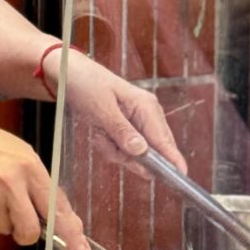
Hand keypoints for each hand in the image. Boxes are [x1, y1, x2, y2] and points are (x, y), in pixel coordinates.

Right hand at [0, 108, 91, 249]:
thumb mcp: (25, 157)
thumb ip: (46, 189)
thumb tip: (69, 221)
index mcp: (30, 167)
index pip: (57, 208)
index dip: (71, 235)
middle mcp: (11, 181)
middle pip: (30, 230)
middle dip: (26, 233)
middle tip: (19, 219)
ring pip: (4, 230)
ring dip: (1, 220)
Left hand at [61, 51, 186, 172]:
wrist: (68, 73)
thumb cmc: (85, 84)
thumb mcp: (101, 109)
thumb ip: (121, 131)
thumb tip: (142, 152)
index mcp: (147, 107)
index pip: (165, 140)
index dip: (173, 160)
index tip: (180, 177)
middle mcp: (147, 116)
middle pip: (151, 153)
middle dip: (128, 157)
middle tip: (105, 143)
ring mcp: (138, 123)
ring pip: (136, 154)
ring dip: (115, 151)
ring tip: (99, 135)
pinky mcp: (126, 129)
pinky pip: (124, 149)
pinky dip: (110, 147)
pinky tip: (99, 134)